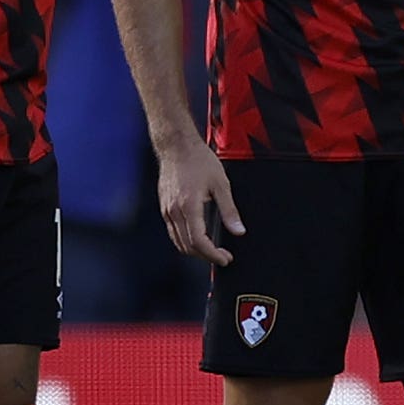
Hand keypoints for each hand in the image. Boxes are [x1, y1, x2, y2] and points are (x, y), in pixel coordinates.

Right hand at [157, 135, 240, 265]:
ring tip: (213, 249)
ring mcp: (167, 210)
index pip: (199, 242)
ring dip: (195, 250)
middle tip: (223, 256)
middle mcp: (174, 211)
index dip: (213, 255)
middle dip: (206, 256)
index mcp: (189, 206)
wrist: (176, 146)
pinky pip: (173, 232)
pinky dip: (185, 240)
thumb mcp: (221, 184)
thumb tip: (239, 231)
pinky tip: (199, 236)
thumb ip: (230, 210)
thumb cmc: (200, 160)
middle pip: (187, 246)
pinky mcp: (164, 207)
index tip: (225, 259)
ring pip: (178, 242)